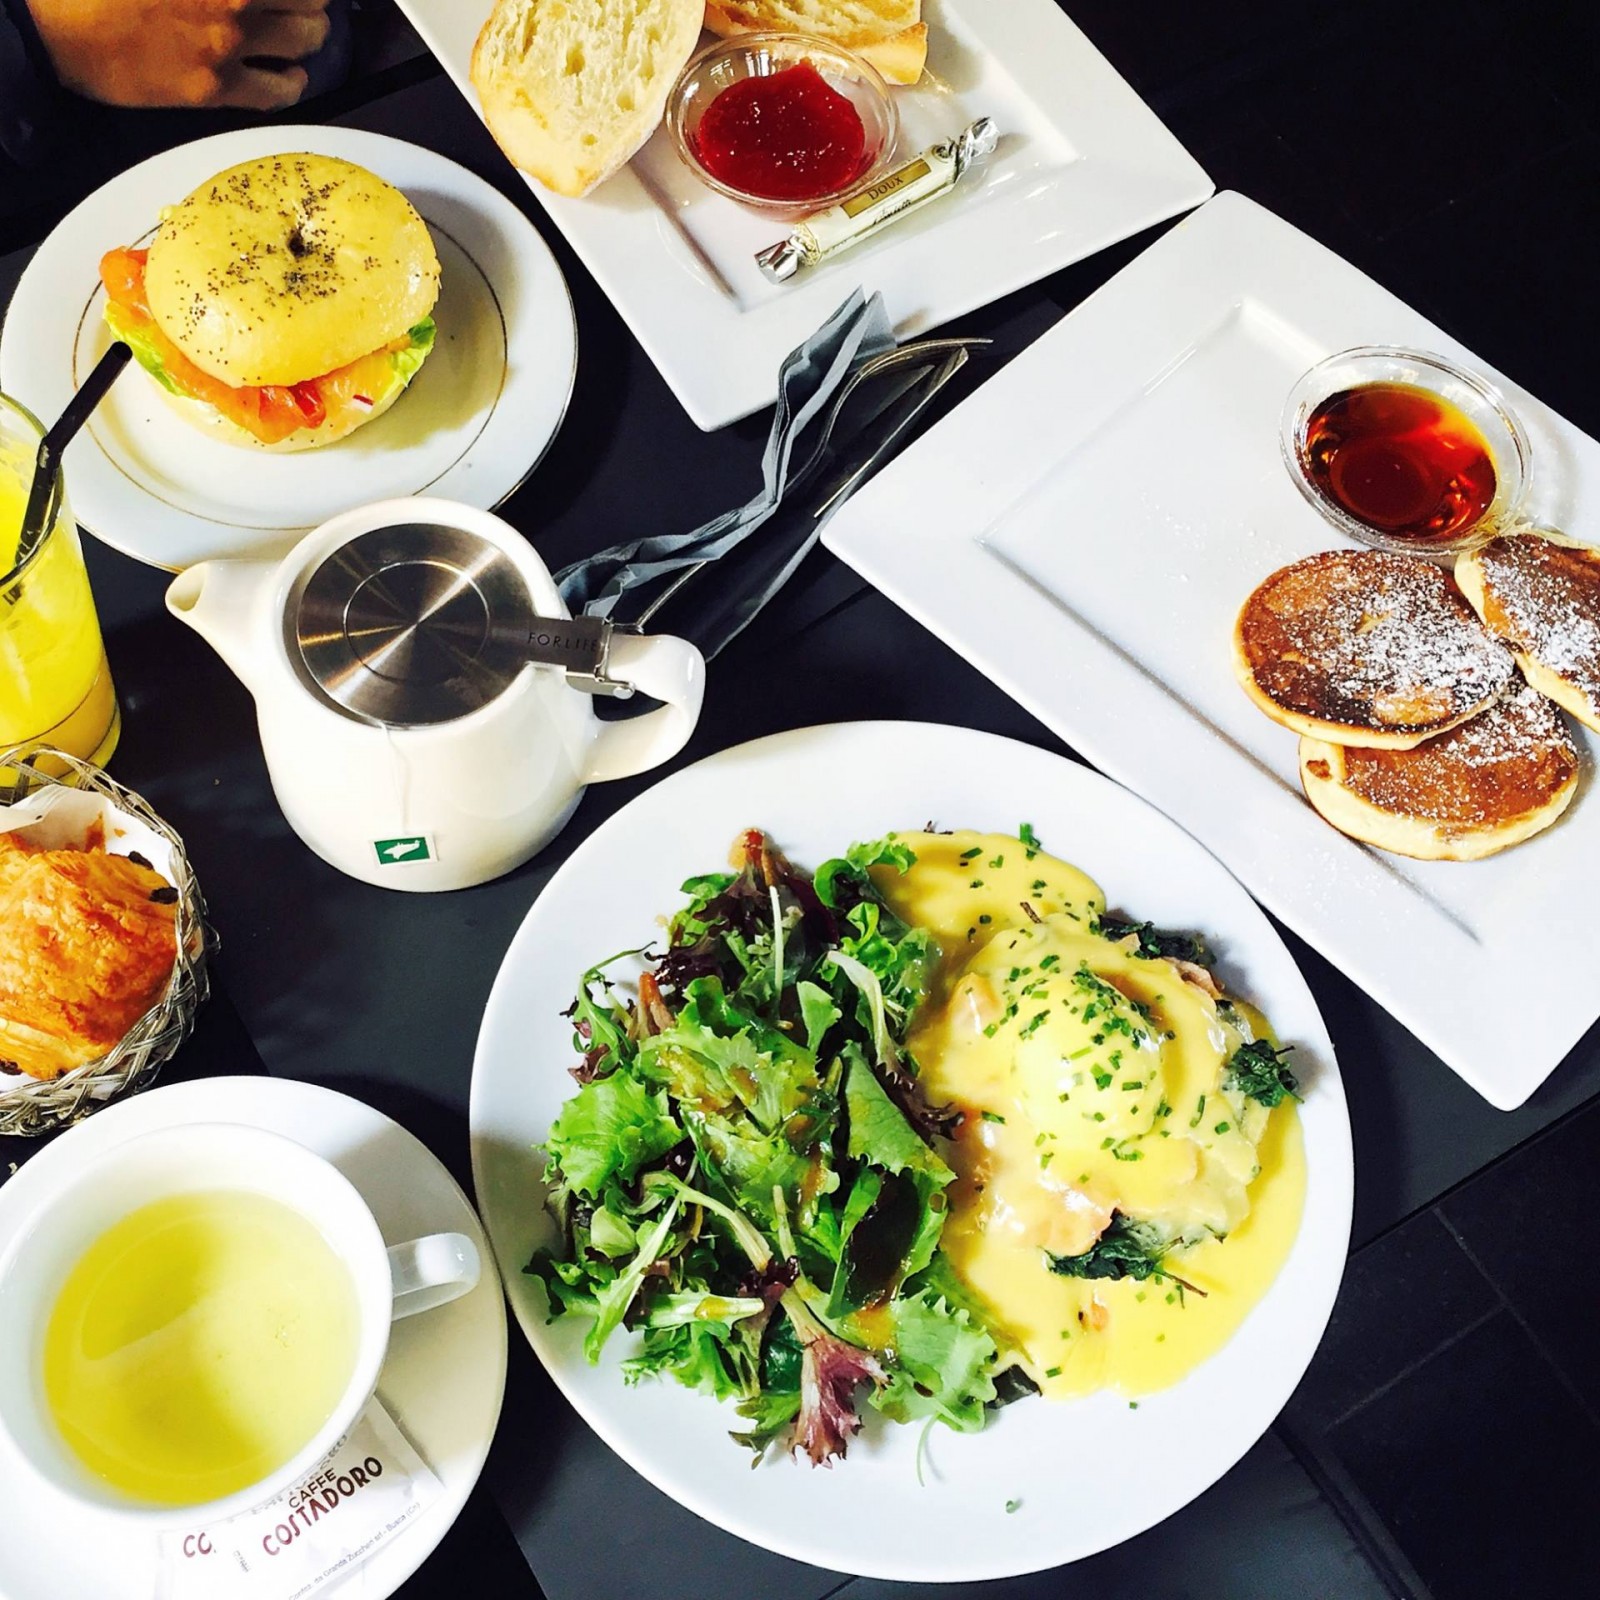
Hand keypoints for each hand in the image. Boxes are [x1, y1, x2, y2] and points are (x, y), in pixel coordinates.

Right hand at [26, 0, 332, 110]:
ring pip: (307, 39)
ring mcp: (228, 40)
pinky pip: (281, 91)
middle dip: (309, 2)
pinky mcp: (216, 86)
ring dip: (307, 37)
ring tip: (299, 37)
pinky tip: (288, 75)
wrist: (58, 29)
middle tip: (301, 6)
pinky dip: (292, 82)